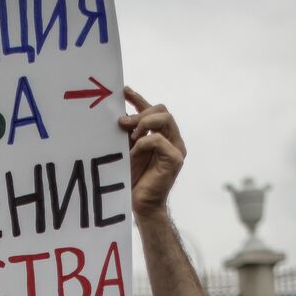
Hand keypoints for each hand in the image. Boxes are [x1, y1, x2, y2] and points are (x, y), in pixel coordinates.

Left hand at [119, 87, 184, 217]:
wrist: (140, 204)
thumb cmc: (132, 178)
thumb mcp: (127, 149)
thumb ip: (128, 132)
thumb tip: (119, 114)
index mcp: (161, 135)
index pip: (154, 109)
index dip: (139, 98)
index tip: (123, 91)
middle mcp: (172, 139)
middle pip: (162, 109)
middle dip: (141, 112)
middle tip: (122, 123)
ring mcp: (176, 148)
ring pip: (165, 118)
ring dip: (144, 123)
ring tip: (131, 136)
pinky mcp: (175, 159)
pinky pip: (159, 140)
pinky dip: (143, 143)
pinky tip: (134, 154)